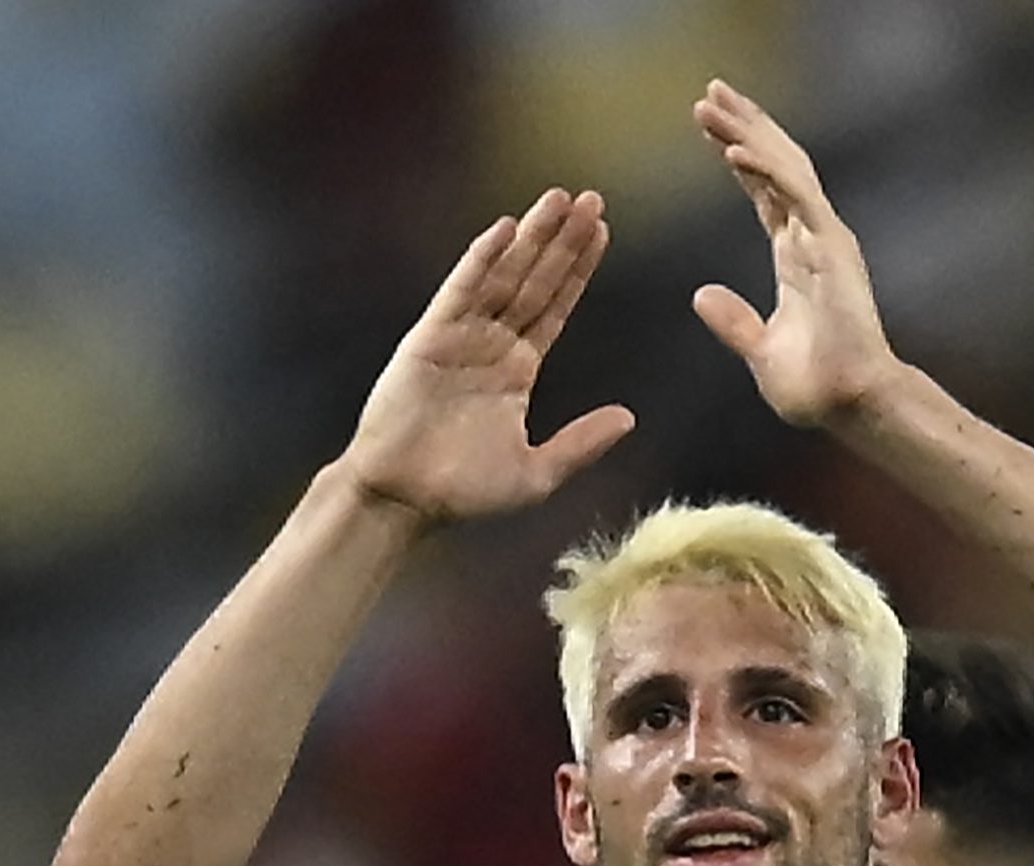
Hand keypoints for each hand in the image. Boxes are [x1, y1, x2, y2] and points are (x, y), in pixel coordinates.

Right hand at [337, 188, 634, 524]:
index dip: (578, 269)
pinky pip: (461, 291)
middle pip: (535, 280)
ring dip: (530, 238)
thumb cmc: (463, 491)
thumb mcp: (537, 473)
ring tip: (557, 199)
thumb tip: (629, 417)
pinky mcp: (430, 337)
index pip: (555, 307)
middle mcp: (492, 344)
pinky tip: (504, 230)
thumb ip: (581, 443)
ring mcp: (461, 336)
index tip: (601, 231)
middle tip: (590, 197)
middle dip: (562, 240)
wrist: (404, 498)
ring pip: (504, 276)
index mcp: (516, 369)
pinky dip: (481, 260)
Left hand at [690, 79, 901, 425]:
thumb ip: (734, 321)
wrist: (850, 404)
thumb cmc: (816, 386)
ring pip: (784, 169)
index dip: (738, 154)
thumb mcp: (761, 349)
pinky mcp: (832, 249)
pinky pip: (795, 198)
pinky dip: (765, 170)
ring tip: (711, 104)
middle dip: (744, 125)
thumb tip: (702, 294)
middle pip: (775, 165)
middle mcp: (813, 238)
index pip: (764, 191)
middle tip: (709, 91)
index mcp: (795, 256)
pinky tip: (732, 150)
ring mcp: (825, 239)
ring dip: (747, 133)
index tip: (710, 125)